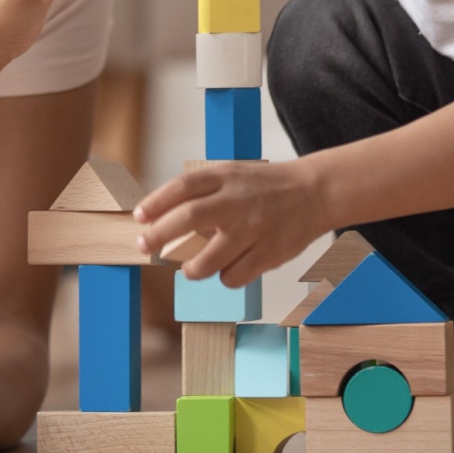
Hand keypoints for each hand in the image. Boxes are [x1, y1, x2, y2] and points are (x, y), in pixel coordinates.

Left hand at [132, 160, 333, 287]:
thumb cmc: (264, 187)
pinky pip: (233, 277)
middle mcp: (237, 201)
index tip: (139, 217)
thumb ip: (203, 191)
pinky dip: (224, 277)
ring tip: (189, 269)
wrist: (314, 192)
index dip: (156, 203)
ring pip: (208, 260)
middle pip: (188, 219)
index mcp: (226, 177)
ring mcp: (253, 229)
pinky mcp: (268, 253)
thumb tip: (160, 218)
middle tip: (144, 246)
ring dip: (191, 269)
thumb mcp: (233, 175)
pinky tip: (227, 269)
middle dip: (158, 236)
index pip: (182, 187)